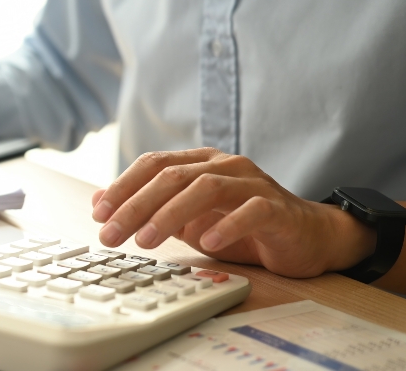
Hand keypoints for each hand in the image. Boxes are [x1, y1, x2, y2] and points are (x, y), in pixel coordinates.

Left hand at [90, 148, 376, 277]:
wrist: (307, 238)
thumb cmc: (243, 227)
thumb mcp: (188, 220)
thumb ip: (149, 208)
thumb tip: (99, 201)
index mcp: (200, 163)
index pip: (153, 164)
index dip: (122, 187)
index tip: (98, 214)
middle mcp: (224, 165)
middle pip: (171, 176)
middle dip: (135, 205)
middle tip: (111, 234)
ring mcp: (253, 183)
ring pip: (205, 188)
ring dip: (170, 215)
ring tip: (147, 242)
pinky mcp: (278, 207)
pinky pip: (251, 210)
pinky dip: (226, 224)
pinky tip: (206, 243)